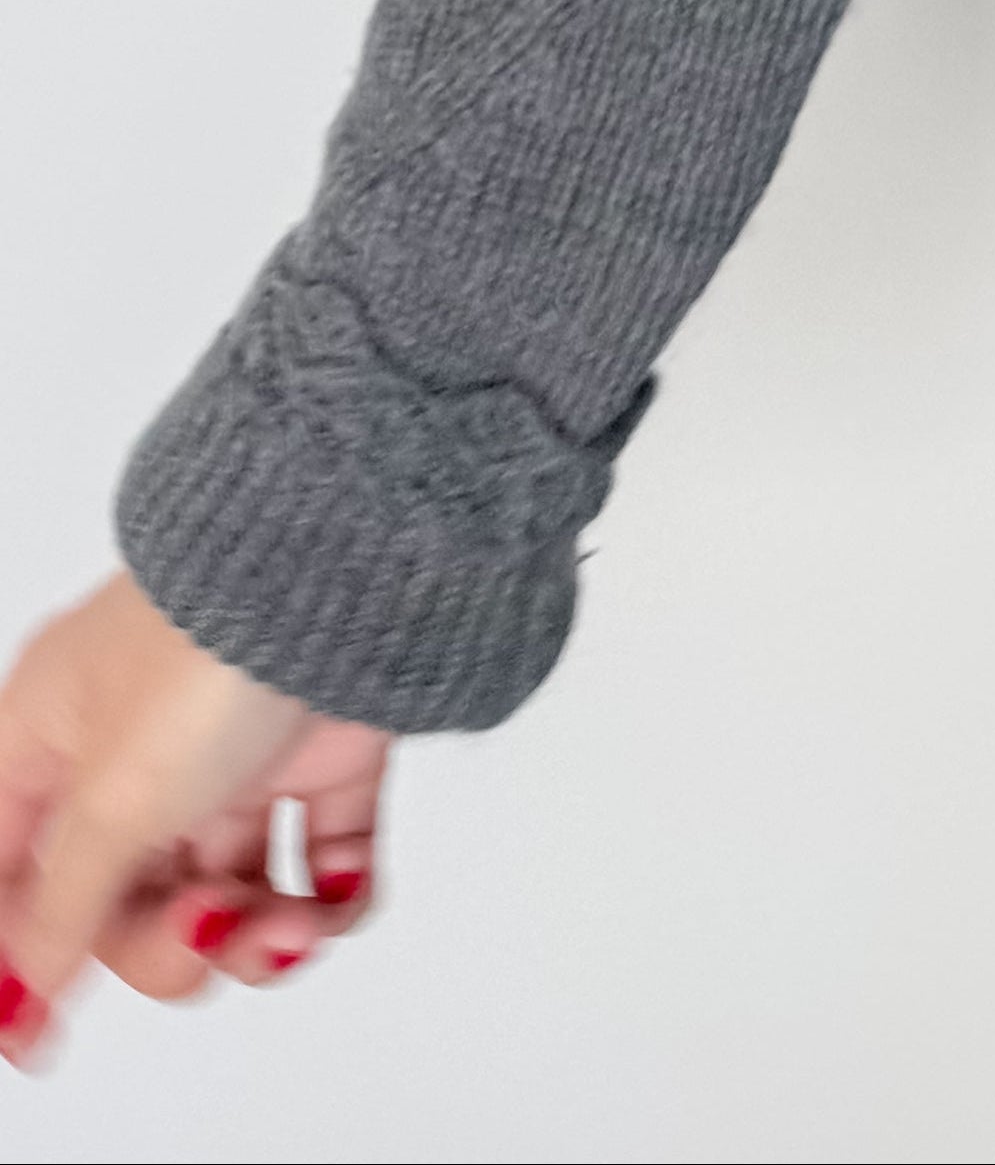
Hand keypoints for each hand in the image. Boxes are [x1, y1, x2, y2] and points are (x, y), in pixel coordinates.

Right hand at [0, 571, 387, 1071]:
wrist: (348, 570)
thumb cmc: (207, 651)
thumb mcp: (111, 804)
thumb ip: (61, 909)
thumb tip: (22, 991)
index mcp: (54, 736)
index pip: (13, 867)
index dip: (21, 953)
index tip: (39, 1037)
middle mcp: (137, 745)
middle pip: (128, 899)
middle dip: (169, 943)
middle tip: (206, 931)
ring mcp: (232, 748)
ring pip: (227, 889)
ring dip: (256, 934)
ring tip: (288, 926)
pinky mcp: (321, 749)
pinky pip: (321, 857)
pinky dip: (331, 896)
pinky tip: (331, 900)